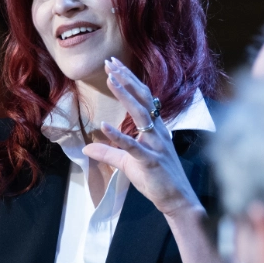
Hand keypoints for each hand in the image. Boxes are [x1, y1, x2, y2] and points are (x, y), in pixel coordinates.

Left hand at [82, 57, 202, 218]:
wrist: (176, 199)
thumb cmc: (155, 179)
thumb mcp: (127, 163)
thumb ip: (108, 152)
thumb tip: (86, 148)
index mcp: (155, 128)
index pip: (142, 98)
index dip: (129, 80)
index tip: (113, 66)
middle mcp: (158, 131)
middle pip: (143, 99)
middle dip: (126, 79)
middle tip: (110, 63)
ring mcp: (156, 145)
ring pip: (141, 115)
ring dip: (125, 96)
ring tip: (111, 80)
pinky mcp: (150, 161)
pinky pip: (133, 146)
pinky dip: (118, 136)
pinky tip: (103, 126)